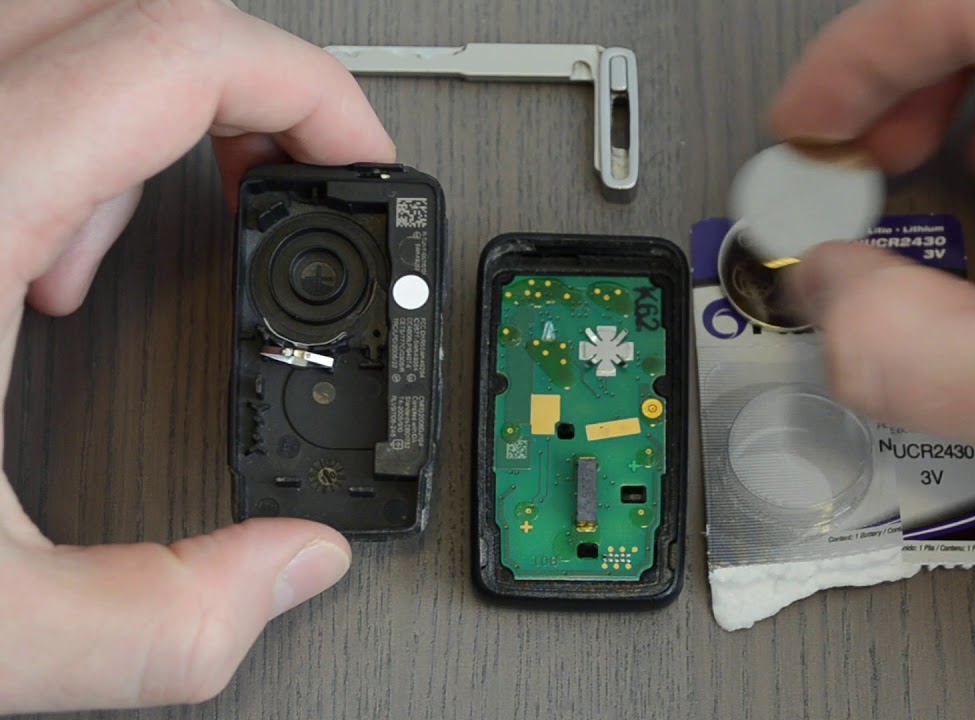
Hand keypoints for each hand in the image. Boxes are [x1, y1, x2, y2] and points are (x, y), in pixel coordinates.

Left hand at [0, 0, 395, 711]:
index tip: (354, 157)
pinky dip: (33, 137)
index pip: (183, 54)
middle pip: (117, 4)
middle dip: (233, 84)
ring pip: (33, 26)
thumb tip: (288, 573)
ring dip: (125, 108)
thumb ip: (168, 620)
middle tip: (273, 175)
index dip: (309, 90)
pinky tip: (20, 261)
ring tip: (119, 242)